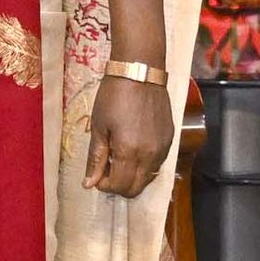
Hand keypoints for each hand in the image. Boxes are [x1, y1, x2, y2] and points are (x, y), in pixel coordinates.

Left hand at [82, 73, 172, 200]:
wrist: (140, 72)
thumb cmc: (113, 96)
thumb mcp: (99, 127)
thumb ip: (96, 159)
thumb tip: (89, 184)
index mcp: (130, 152)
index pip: (120, 186)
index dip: (105, 186)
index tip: (97, 176)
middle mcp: (150, 155)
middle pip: (136, 188)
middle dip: (119, 185)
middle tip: (107, 169)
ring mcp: (163, 148)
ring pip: (148, 178)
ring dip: (132, 176)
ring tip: (119, 157)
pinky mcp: (170, 140)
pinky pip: (157, 164)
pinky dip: (144, 165)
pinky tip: (133, 150)